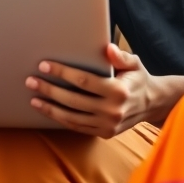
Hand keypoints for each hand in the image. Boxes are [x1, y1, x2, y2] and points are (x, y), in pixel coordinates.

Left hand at [26, 44, 154, 137]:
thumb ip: (121, 57)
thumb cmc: (138, 79)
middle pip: (73, 100)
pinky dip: (61, 120)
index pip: (83, 81)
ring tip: (33, 99)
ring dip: (50, 108)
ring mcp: (108, 125)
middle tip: (31, 81)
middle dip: (49, 90)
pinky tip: (48, 111)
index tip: (44, 65)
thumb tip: (107, 49)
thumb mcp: (135, 64)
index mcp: (119, 91)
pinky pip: (77, 127)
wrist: (153, 104)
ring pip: (72, 117)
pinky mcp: (105, 133)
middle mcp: (113, 110)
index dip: (62, 73)